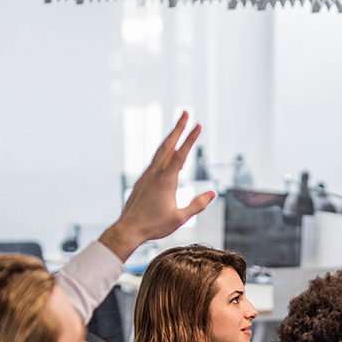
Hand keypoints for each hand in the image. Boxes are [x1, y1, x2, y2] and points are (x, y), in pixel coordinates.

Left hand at [99, 112, 216, 259]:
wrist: (128, 229)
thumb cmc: (154, 225)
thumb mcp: (180, 218)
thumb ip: (197, 205)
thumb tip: (212, 193)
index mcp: (166, 180)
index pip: (181, 154)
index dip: (190, 138)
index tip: (198, 125)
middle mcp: (155, 173)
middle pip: (168, 144)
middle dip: (178, 128)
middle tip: (185, 113)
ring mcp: (147, 175)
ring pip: (160, 151)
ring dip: (170, 137)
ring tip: (179, 128)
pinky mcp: (143, 180)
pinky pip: (156, 160)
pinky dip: (164, 151)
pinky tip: (170, 154)